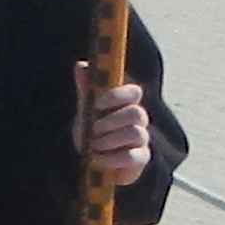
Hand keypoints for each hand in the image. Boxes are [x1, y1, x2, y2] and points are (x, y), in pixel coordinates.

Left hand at [74, 61, 151, 184]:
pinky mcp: (140, 158)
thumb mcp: (87, 107)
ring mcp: (142, 139)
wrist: (94, 158)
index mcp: (127, 103)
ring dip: (110, 140)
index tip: (97, 104)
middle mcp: (139, 119)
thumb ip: (86, 87)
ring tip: (94, 146)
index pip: (134, 92)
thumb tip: (82, 65)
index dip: (117, 96)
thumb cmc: (93, 128)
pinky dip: (112, 158)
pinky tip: (97, 159)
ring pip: (136, 133)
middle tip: (93, 128)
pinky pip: (133, 156)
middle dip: (111, 121)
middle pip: (137, 113)